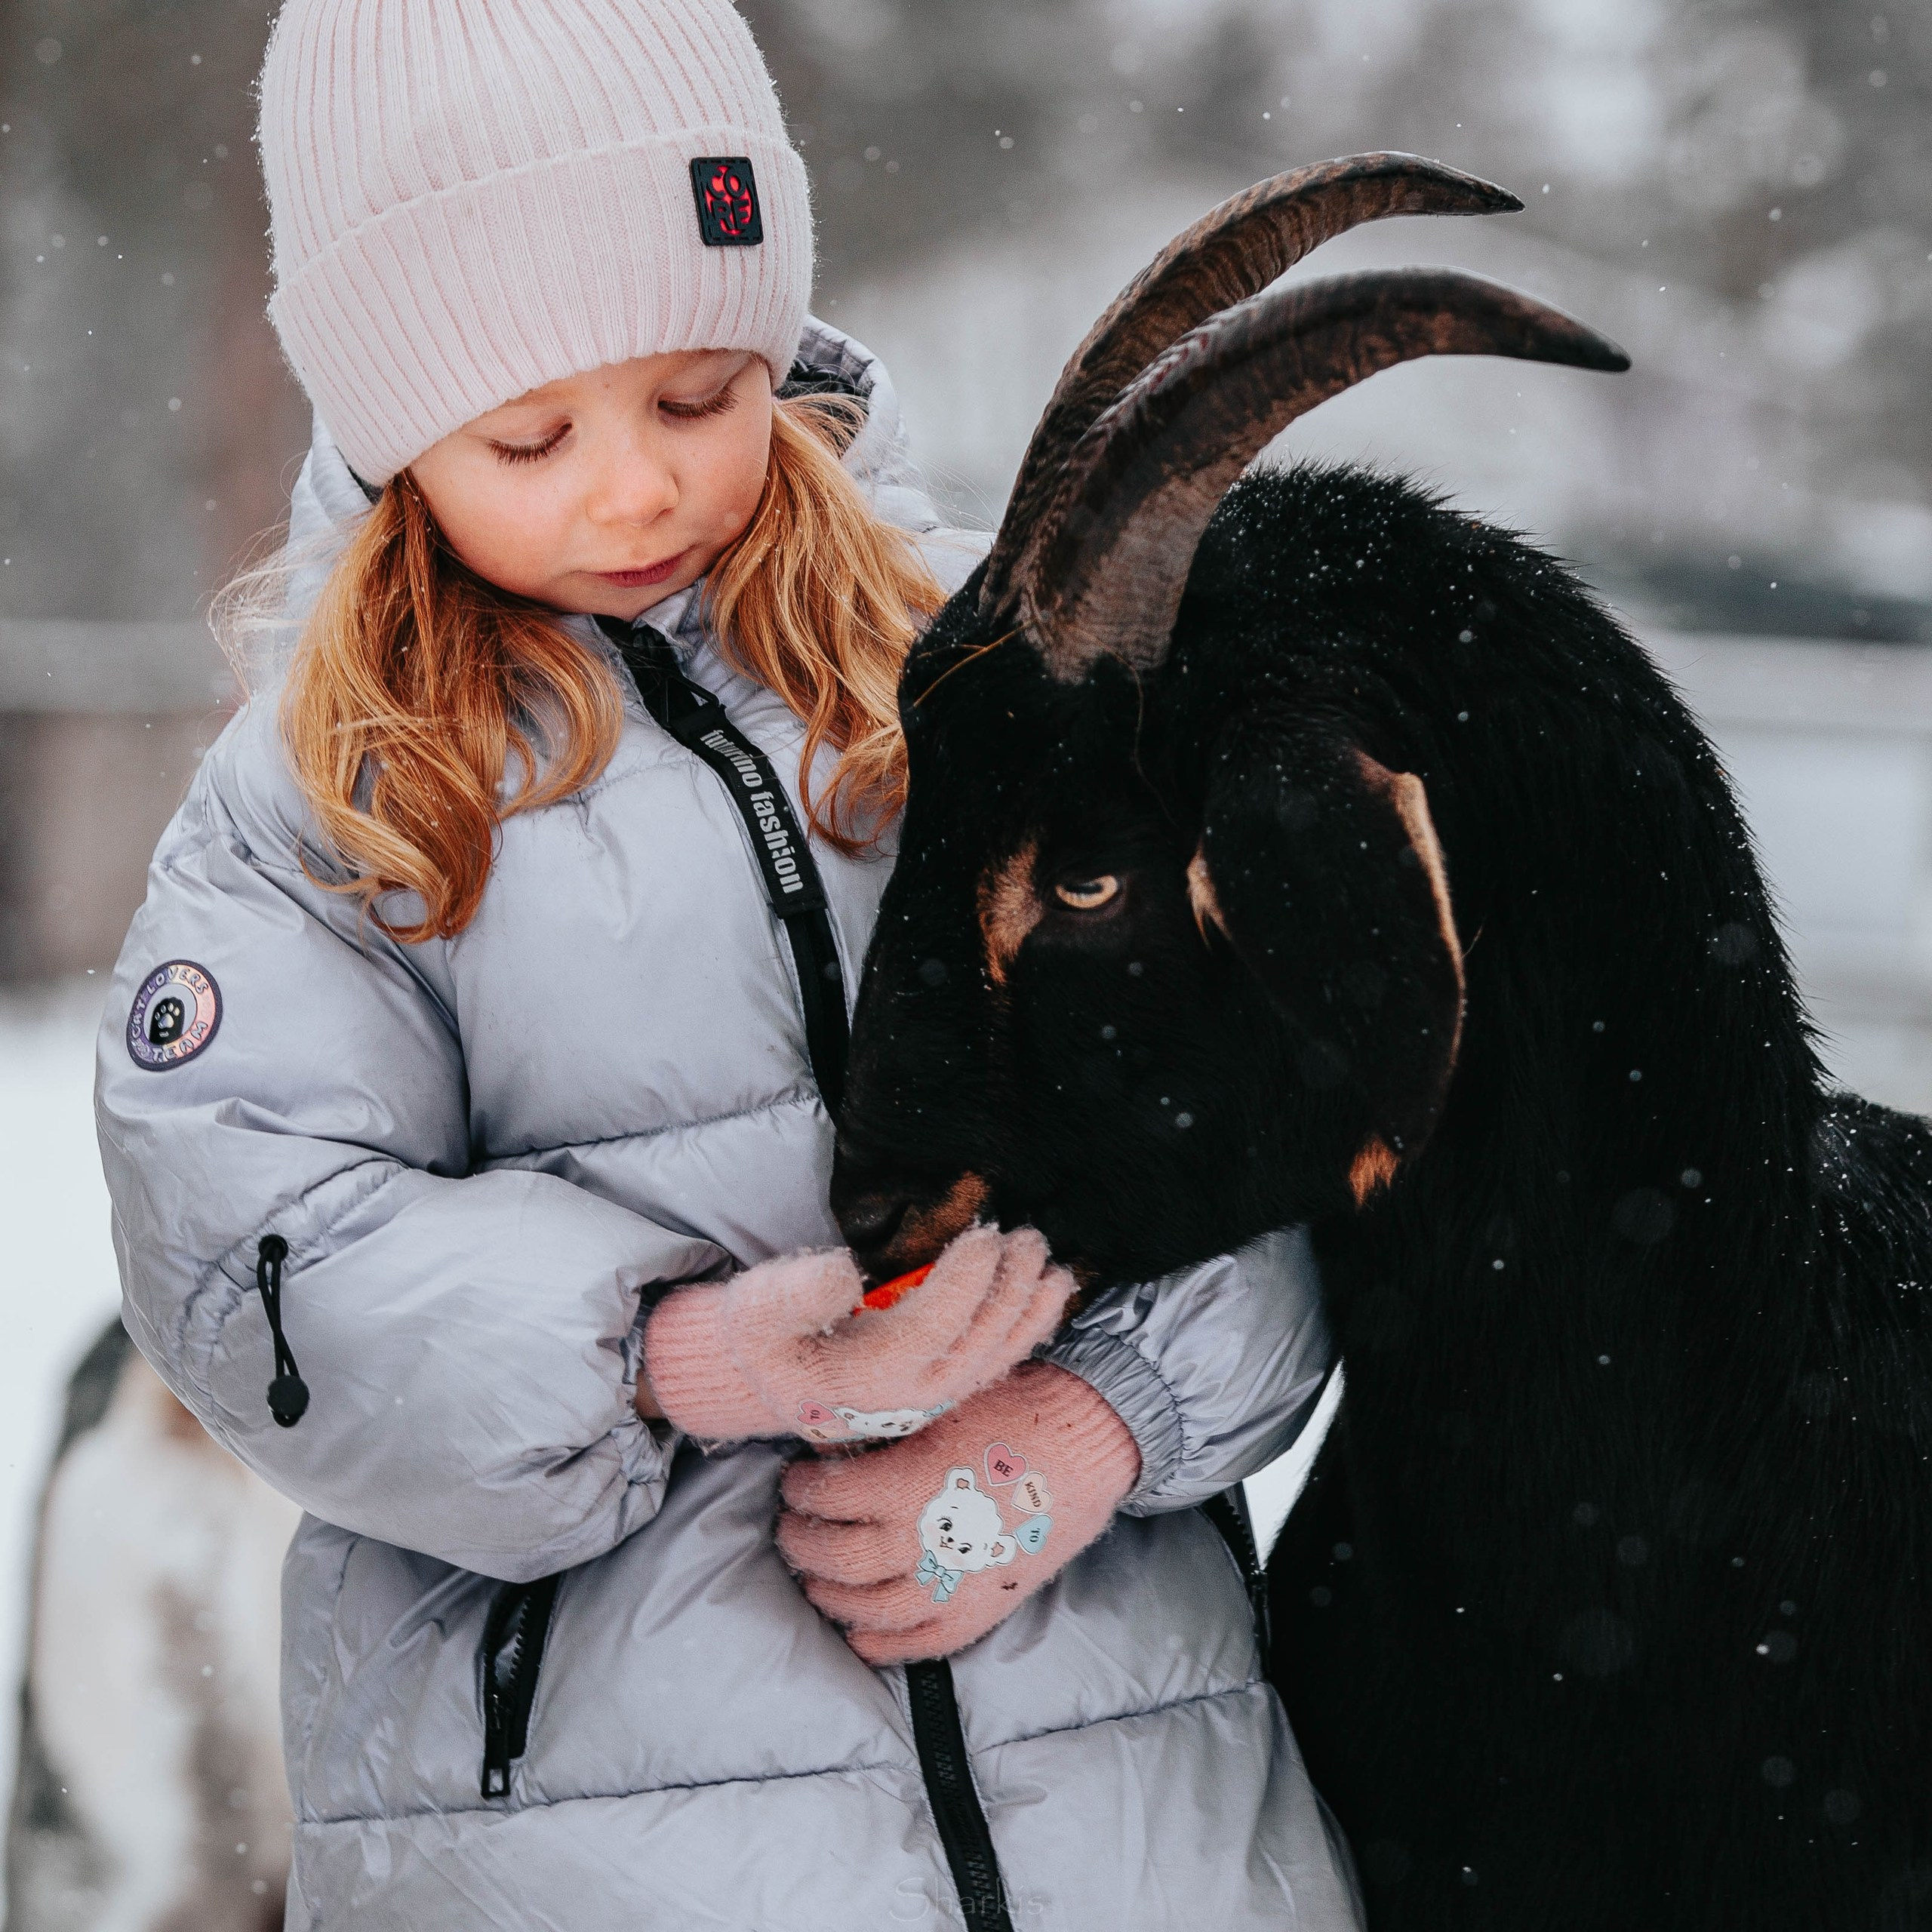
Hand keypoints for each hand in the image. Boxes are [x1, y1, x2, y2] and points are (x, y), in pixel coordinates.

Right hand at [642, 1225, 1072, 1444]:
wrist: (774, 1373)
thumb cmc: (770, 1333)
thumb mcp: (760, 1308)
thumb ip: (796, 1294)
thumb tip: (846, 1273)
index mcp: (867, 1376)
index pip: (931, 1329)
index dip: (963, 1283)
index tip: (983, 1235)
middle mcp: (909, 1395)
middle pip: (975, 1343)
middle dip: (1007, 1290)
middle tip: (1027, 1238)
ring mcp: (932, 1397)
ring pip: (994, 1356)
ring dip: (1027, 1309)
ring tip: (1051, 1265)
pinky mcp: (946, 1389)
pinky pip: (997, 1363)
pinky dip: (1029, 1329)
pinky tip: (1052, 1294)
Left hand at [776, 1362, 1140, 1664]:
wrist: (1089, 1441)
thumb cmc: (1014, 1409)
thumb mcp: (937, 1406)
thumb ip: (881, 1435)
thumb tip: (825, 1447)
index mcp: (909, 1484)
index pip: (827, 1498)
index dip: (801, 1491)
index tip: (794, 1481)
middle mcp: (924, 1541)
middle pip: (836, 1559)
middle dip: (803, 1542)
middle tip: (792, 1526)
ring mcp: (953, 1584)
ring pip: (866, 1608)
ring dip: (828, 1594)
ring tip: (815, 1574)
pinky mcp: (981, 1610)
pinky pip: (918, 1644)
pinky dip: (878, 1644)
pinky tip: (857, 1631)